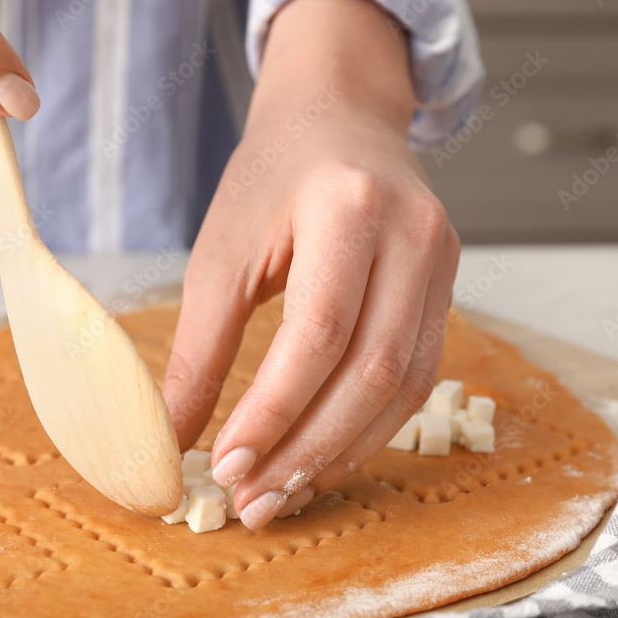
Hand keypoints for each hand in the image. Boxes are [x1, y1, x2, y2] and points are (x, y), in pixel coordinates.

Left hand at [163, 0, 460, 529]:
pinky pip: (417, 376)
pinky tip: (325, 455)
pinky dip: (370, 427)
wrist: (338, 116)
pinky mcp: (446, 288)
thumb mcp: (221, 251)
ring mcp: (441, 262)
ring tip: (284, 492)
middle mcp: (412, 235)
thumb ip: (200, 347)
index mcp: (348, 207)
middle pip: (371, 371)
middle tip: (254, 500)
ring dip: (342, 451)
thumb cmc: (271, 175)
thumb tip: (171, 437)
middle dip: (308, 448)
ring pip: (404, 385)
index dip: (273, 412)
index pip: (319, 334)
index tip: (226, 466)